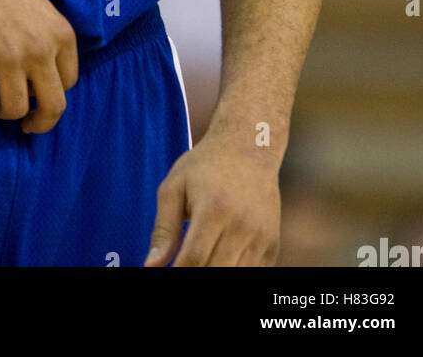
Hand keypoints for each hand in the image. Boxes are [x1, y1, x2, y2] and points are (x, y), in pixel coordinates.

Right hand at [0, 0, 78, 133]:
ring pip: (13, 110)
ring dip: (2, 108)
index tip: (38, 94)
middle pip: (53, 108)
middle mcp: (38, 49)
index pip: (69, 83)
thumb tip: (46, 79)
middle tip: (28, 125)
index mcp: (59, 34)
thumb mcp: (38, 5)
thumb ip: (47, 40)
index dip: (51, 92)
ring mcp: (5, 58)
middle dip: (40, 123)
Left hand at [144, 131, 280, 265]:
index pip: (194, 259)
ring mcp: (261, 237)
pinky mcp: (272, 244)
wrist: (250, 146)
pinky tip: (220, 261)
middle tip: (182, 265)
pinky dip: (234, 273)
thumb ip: (163, 228)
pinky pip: (253, 274)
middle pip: (215, 272)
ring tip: (201, 261)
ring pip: (236, 277)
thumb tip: (151, 265)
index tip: (165, 273)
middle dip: (195, 275)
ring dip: (215, 275)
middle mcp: (242, 226)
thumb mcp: (175, 186)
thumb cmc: (206, 165)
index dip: (178, 273)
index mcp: (214, 209)